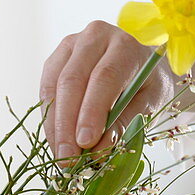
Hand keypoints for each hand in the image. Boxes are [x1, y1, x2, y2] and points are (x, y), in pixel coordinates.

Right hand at [40, 22, 194, 164]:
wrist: (140, 65)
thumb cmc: (148, 85)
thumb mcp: (149, 103)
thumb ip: (125, 123)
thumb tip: (98, 150)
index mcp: (124, 44)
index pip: (104, 77)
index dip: (91, 112)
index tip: (85, 143)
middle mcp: (94, 37)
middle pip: (73, 80)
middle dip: (67, 124)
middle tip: (68, 158)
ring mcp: (71, 45)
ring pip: (54, 86)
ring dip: (54, 125)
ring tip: (61, 156)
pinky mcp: (56, 59)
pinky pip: (46, 90)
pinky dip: (49, 119)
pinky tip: (56, 141)